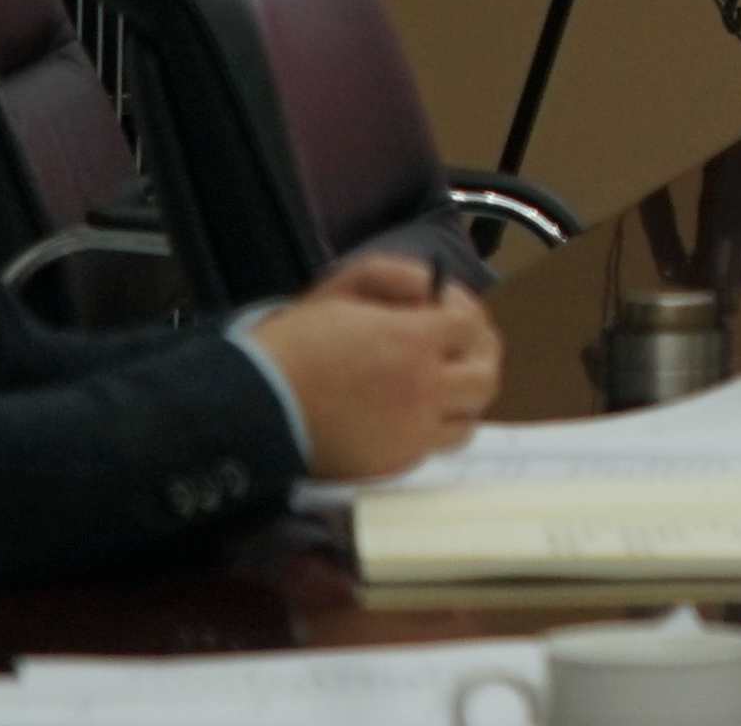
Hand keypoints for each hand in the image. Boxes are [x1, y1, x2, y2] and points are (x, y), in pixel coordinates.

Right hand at [252, 251, 500, 482]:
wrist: (254, 406)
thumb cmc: (295, 342)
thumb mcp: (342, 287)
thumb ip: (396, 276)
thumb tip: (434, 288)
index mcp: (413, 342)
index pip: (471, 326)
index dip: (462, 312)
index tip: (444, 309)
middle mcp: (424, 390)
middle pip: (486, 376)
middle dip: (477, 355)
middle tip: (455, 347)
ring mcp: (412, 433)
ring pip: (469, 418)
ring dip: (461, 397)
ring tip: (437, 383)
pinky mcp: (394, 464)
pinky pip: (435, 447)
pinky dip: (433, 428)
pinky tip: (411, 411)